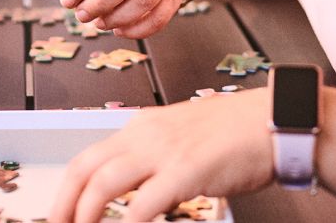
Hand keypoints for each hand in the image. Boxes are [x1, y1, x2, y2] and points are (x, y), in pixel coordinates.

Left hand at [49, 88, 273, 221]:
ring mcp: (164, 151)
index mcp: (143, 125)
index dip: (68, 189)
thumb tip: (136, 184)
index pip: (89, 157)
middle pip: (85, 169)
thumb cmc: (238, 132)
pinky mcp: (185, 171)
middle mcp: (146, 134)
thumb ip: (156, 153)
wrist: (275, 121)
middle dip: (64, 205)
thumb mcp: (183, 133)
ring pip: (103, 185)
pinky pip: (143, 205)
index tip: (61, 213)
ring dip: (85, 215)